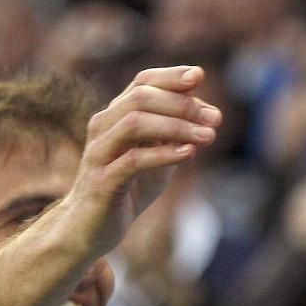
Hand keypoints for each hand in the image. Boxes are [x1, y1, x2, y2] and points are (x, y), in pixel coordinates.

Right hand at [53, 67, 220, 258]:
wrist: (90, 229)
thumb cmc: (126, 189)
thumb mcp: (156, 157)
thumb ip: (176, 134)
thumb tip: (209, 112)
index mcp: (114, 116)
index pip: (141, 83)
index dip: (170, 76)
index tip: (200, 76)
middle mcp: (103, 128)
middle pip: (140, 97)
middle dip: (182, 104)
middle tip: (215, 118)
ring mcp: (100, 153)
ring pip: (135, 123)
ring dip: (177, 126)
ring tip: (208, 136)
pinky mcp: (102, 182)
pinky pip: (133, 160)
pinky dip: (164, 154)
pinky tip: (189, 153)